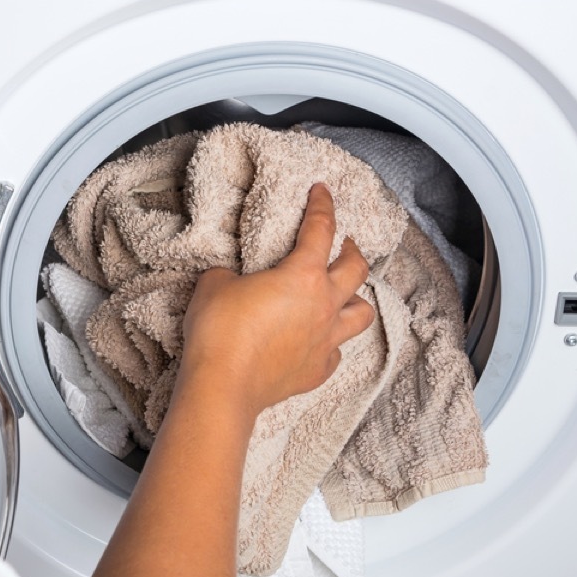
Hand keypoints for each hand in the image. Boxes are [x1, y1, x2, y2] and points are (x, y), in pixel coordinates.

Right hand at [177, 183, 373, 419]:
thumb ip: (229, 274)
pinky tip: (318, 340)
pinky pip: (336, 352)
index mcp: (303, 275)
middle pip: (357, 270)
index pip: (321, 229)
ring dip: (356, 299)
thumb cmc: (220, 331)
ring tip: (343, 295)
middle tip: (343, 245)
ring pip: (362, 314)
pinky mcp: (317, 371)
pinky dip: (331, 342)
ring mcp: (326, 341)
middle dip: (352, 251)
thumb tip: (233, 279)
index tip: (322, 191)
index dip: (323, 205)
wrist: (223, 385)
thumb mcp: (214, 285)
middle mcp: (325, 306)